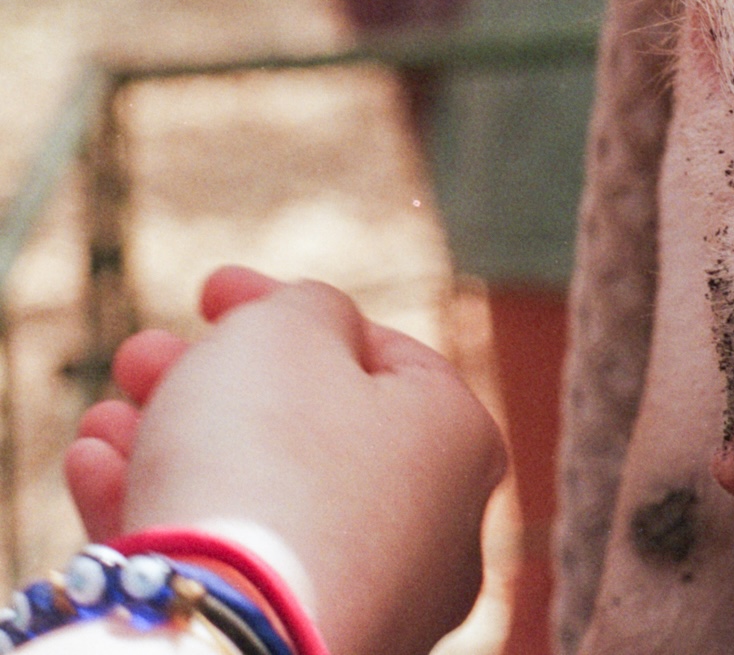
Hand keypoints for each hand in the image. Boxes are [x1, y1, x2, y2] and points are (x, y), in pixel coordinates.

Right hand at [64, 268, 505, 654]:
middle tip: (142, 356)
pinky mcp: (302, 640)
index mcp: (460, 437)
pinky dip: (172, 516)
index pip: (380, 353)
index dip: (290, 308)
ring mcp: (375, 592)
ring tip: (103, 420)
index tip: (211, 290)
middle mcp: (436, 524)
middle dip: (215, 382)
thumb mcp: (287, 329)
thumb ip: (305, 306)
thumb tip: (311, 321)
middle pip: (312, 428)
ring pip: (263, 500)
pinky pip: (236, 569)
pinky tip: (96, 473)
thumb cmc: (269, 456)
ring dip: (176, 446)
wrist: (223, 626)